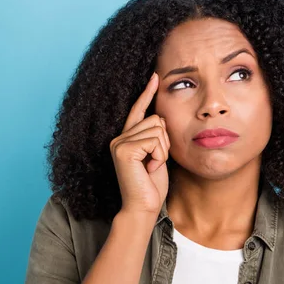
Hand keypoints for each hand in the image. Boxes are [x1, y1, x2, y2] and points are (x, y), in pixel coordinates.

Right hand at [109, 72, 170, 215]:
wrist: (143, 207)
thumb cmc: (152, 185)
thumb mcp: (157, 155)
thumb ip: (155, 137)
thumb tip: (160, 117)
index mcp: (127, 138)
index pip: (138, 110)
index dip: (147, 93)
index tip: (155, 76)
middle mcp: (119, 137)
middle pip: (156, 119)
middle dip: (165, 141)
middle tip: (155, 162)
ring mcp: (119, 142)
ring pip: (157, 128)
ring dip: (162, 150)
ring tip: (151, 166)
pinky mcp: (123, 149)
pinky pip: (154, 141)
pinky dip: (159, 155)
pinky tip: (149, 168)